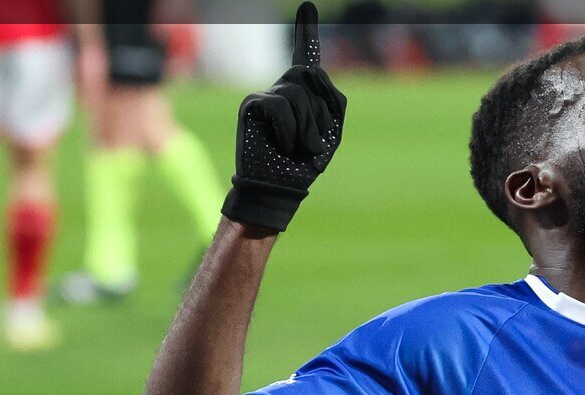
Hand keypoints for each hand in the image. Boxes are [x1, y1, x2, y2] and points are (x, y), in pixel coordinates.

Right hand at [221, 2, 346, 231]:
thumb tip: (312, 68)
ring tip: (301, 149)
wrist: (280, 186)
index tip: (308, 4)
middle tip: (316, 143)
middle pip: (309, 75)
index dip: (307, 30)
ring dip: (308, 127)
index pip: (307, 55)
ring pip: (296, 93)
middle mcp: (284, 88)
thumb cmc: (305, 161)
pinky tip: (284, 146)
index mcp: (305, 93)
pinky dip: (289, 129)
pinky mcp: (252, 105)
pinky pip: (279, 104)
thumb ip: (331, 98)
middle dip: (320, 111)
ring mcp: (266, 94)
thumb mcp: (332, 130)